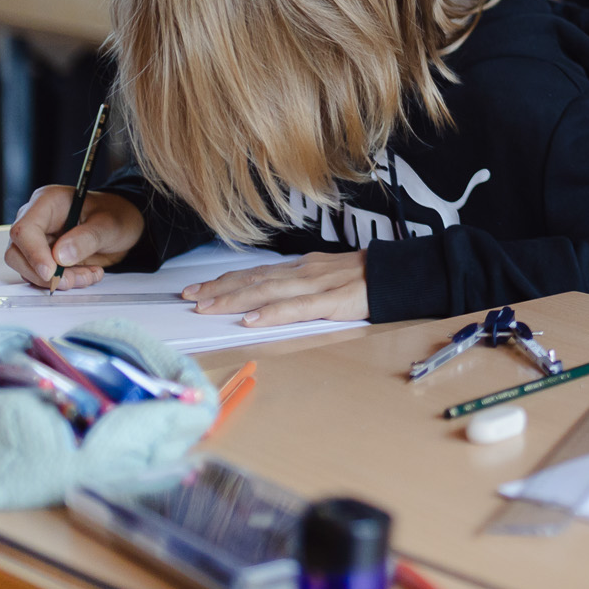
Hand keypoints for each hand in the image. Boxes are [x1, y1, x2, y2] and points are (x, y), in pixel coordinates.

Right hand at [5, 187, 144, 290]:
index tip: (51, 272)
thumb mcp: (110, 224)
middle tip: (74, 280)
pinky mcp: (43, 257)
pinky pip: (41, 276)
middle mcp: (37, 220)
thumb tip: (59, 256)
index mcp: (48, 202)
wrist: (124, 225)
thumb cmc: (116, 214)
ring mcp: (37, 240)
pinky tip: (87, 275)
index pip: (25, 229)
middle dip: (45, 273)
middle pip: (17, 253)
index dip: (33, 253)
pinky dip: (64, 282)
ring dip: (58, 280)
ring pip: (28, 269)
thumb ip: (87, 238)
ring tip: (90, 275)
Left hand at [183, 251, 368, 325]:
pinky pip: (297, 308)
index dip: (224, 282)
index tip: (197, 289)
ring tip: (209, 308)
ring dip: (235, 300)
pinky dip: (272, 313)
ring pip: (268, 291)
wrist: (399, 273)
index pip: (255, 273)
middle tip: (189, 298)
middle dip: (219, 290)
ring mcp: (316, 285)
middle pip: (253, 280)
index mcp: (301, 268)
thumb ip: (300, 284)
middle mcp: (303, 272)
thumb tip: (270, 296)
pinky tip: (253, 319)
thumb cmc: (365, 278)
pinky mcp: (332, 301)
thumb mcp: (327, 276)